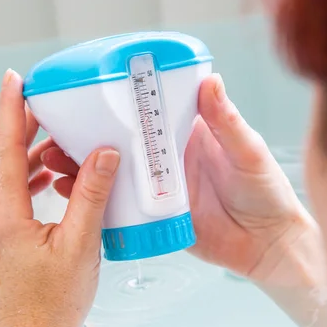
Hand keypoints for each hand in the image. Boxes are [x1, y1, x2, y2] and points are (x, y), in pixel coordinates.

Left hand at [0, 69, 119, 326]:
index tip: (14, 79)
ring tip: (62, 147)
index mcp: (3, 215)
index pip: (5, 148)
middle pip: (4, 159)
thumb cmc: (54, 304)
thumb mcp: (80, 246)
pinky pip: (9, 197)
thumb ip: (90, 195)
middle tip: (51, 106)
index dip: (11, 110)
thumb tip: (103, 154)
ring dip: (33, 159)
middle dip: (28, 129)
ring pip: (7, 178)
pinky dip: (30, 181)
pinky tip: (52, 183)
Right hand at [42, 73, 312, 284]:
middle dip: (91, 136)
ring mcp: (162, 188)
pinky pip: (124, 208)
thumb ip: (228, 122)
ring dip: (88, 168)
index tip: (90, 93)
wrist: (269, 246)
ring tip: (57, 161)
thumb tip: (211, 80)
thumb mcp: (248, 152)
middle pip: (124, 142)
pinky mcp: (158, 217)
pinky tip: (74, 197)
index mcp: (191, 135)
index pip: (150, 112)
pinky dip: (99, 202)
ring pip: (117, 174)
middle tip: (59, 131)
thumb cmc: (268, 193)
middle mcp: (171, 159)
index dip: (122, 102)